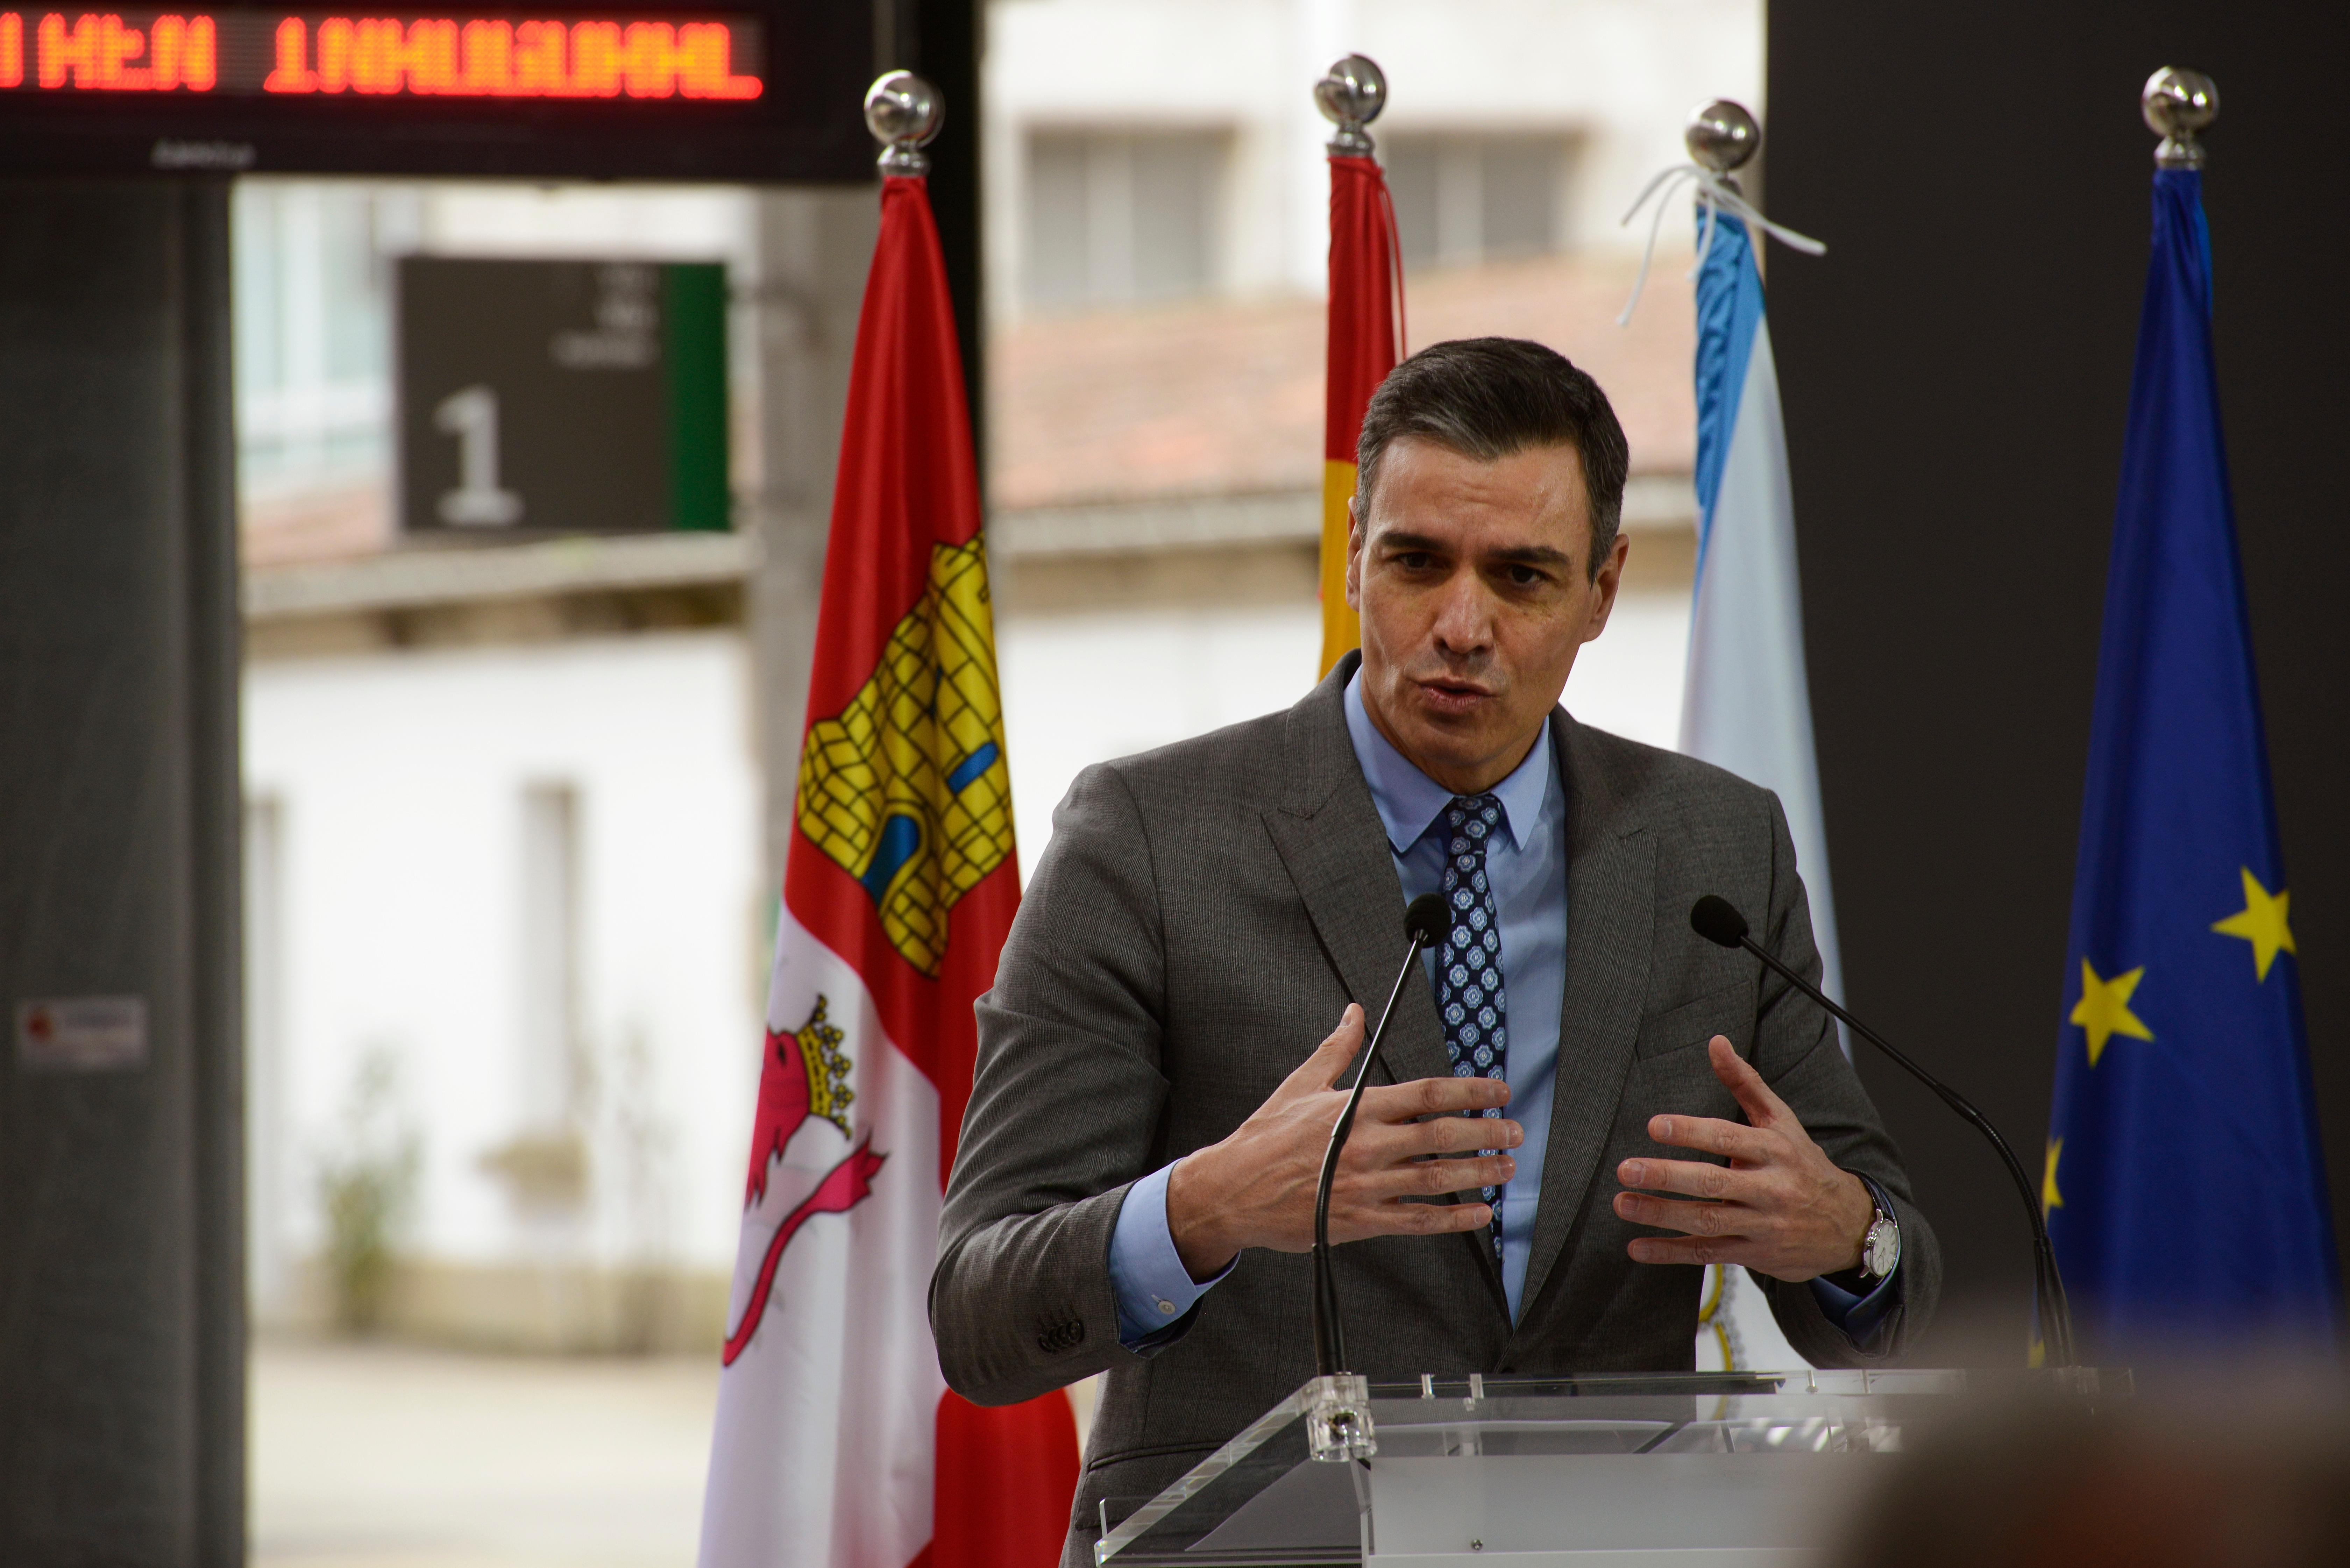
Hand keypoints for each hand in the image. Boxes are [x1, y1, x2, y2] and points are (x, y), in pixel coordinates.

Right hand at [1165, 1004, 1519, 1279]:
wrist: (1232, 1190)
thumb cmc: (1265, 1137)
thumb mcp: (1300, 1084)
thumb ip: (1336, 1049)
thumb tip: (1355, 1014)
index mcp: (1356, 1108)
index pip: (1427, 1093)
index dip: (1470, 1090)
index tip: (1498, 1090)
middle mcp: (1366, 1145)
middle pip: (1442, 1134)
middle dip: (1486, 1131)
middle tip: (1514, 1129)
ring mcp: (1366, 1185)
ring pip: (1438, 1177)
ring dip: (1480, 1171)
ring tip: (1507, 1166)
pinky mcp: (1361, 1221)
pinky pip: (1418, 1221)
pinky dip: (1454, 1219)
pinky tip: (1480, 1213)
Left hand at [1612, 1035, 1873, 1282]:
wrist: (1850, 1225)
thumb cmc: (1804, 1165)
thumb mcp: (1782, 1121)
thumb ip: (1745, 1082)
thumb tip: (1716, 1042)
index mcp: (1775, 1149)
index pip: (1728, 1136)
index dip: (1691, 1131)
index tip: (1654, 1125)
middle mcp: (1771, 1188)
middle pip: (1714, 1182)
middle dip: (1667, 1176)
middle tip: (1626, 1169)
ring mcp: (1763, 1224)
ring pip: (1707, 1219)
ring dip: (1661, 1214)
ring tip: (1622, 1202)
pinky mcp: (1755, 1255)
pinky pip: (1709, 1253)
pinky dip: (1671, 1252)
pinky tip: (1637, 1247)